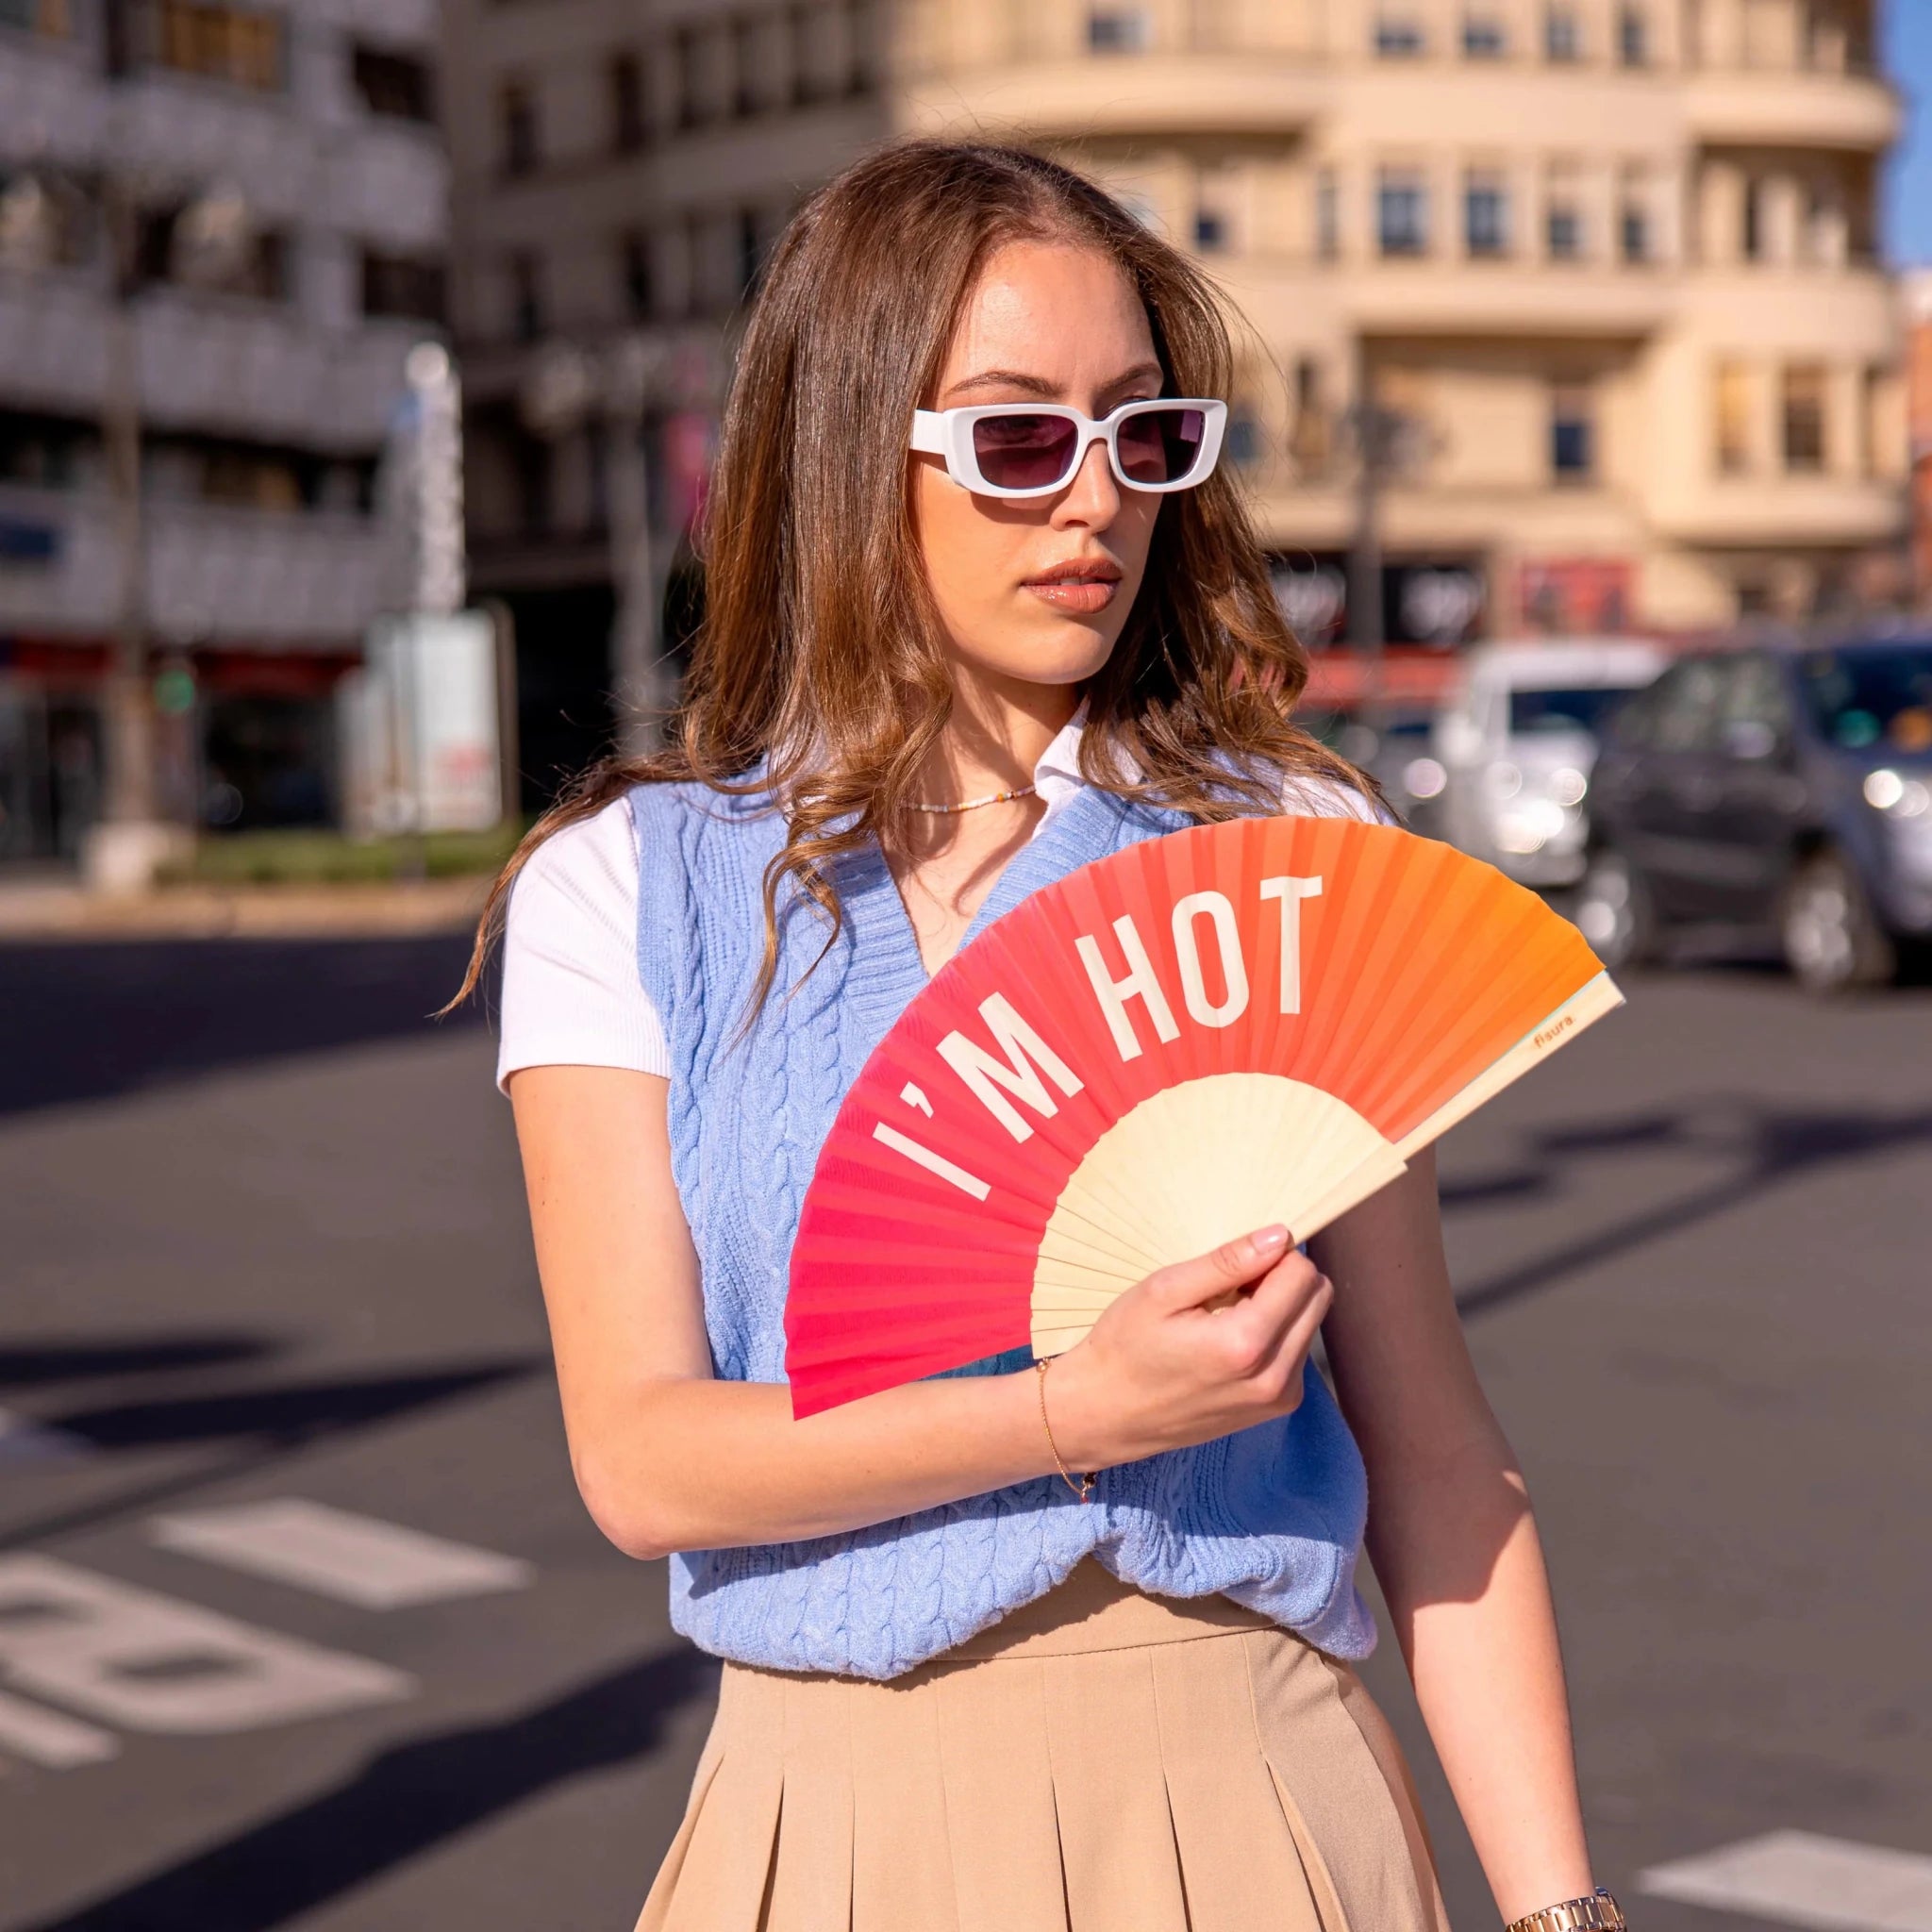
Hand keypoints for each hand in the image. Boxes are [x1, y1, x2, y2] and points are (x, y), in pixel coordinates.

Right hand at [1042, 1225, 1333, 1470]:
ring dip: (1279, 1306)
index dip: (1272, 1254)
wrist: (1107, 1414)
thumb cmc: (1125, 1347)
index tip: (1235, 1262)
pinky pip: (1297, 1351)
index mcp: (1245, 1343)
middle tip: (1230, 1285)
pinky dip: (1274, 1334)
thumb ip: (1227, 1262)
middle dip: (1282, 1278)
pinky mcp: (1276, 1407)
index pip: (1301, 1274)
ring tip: (1224, 1314)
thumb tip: (1280, 1236)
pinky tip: (1229, 1340)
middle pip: (1317, 1296)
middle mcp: (1274, 1376)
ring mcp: (1279, 1398)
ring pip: (1311, 1322)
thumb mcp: (1164, 1291)